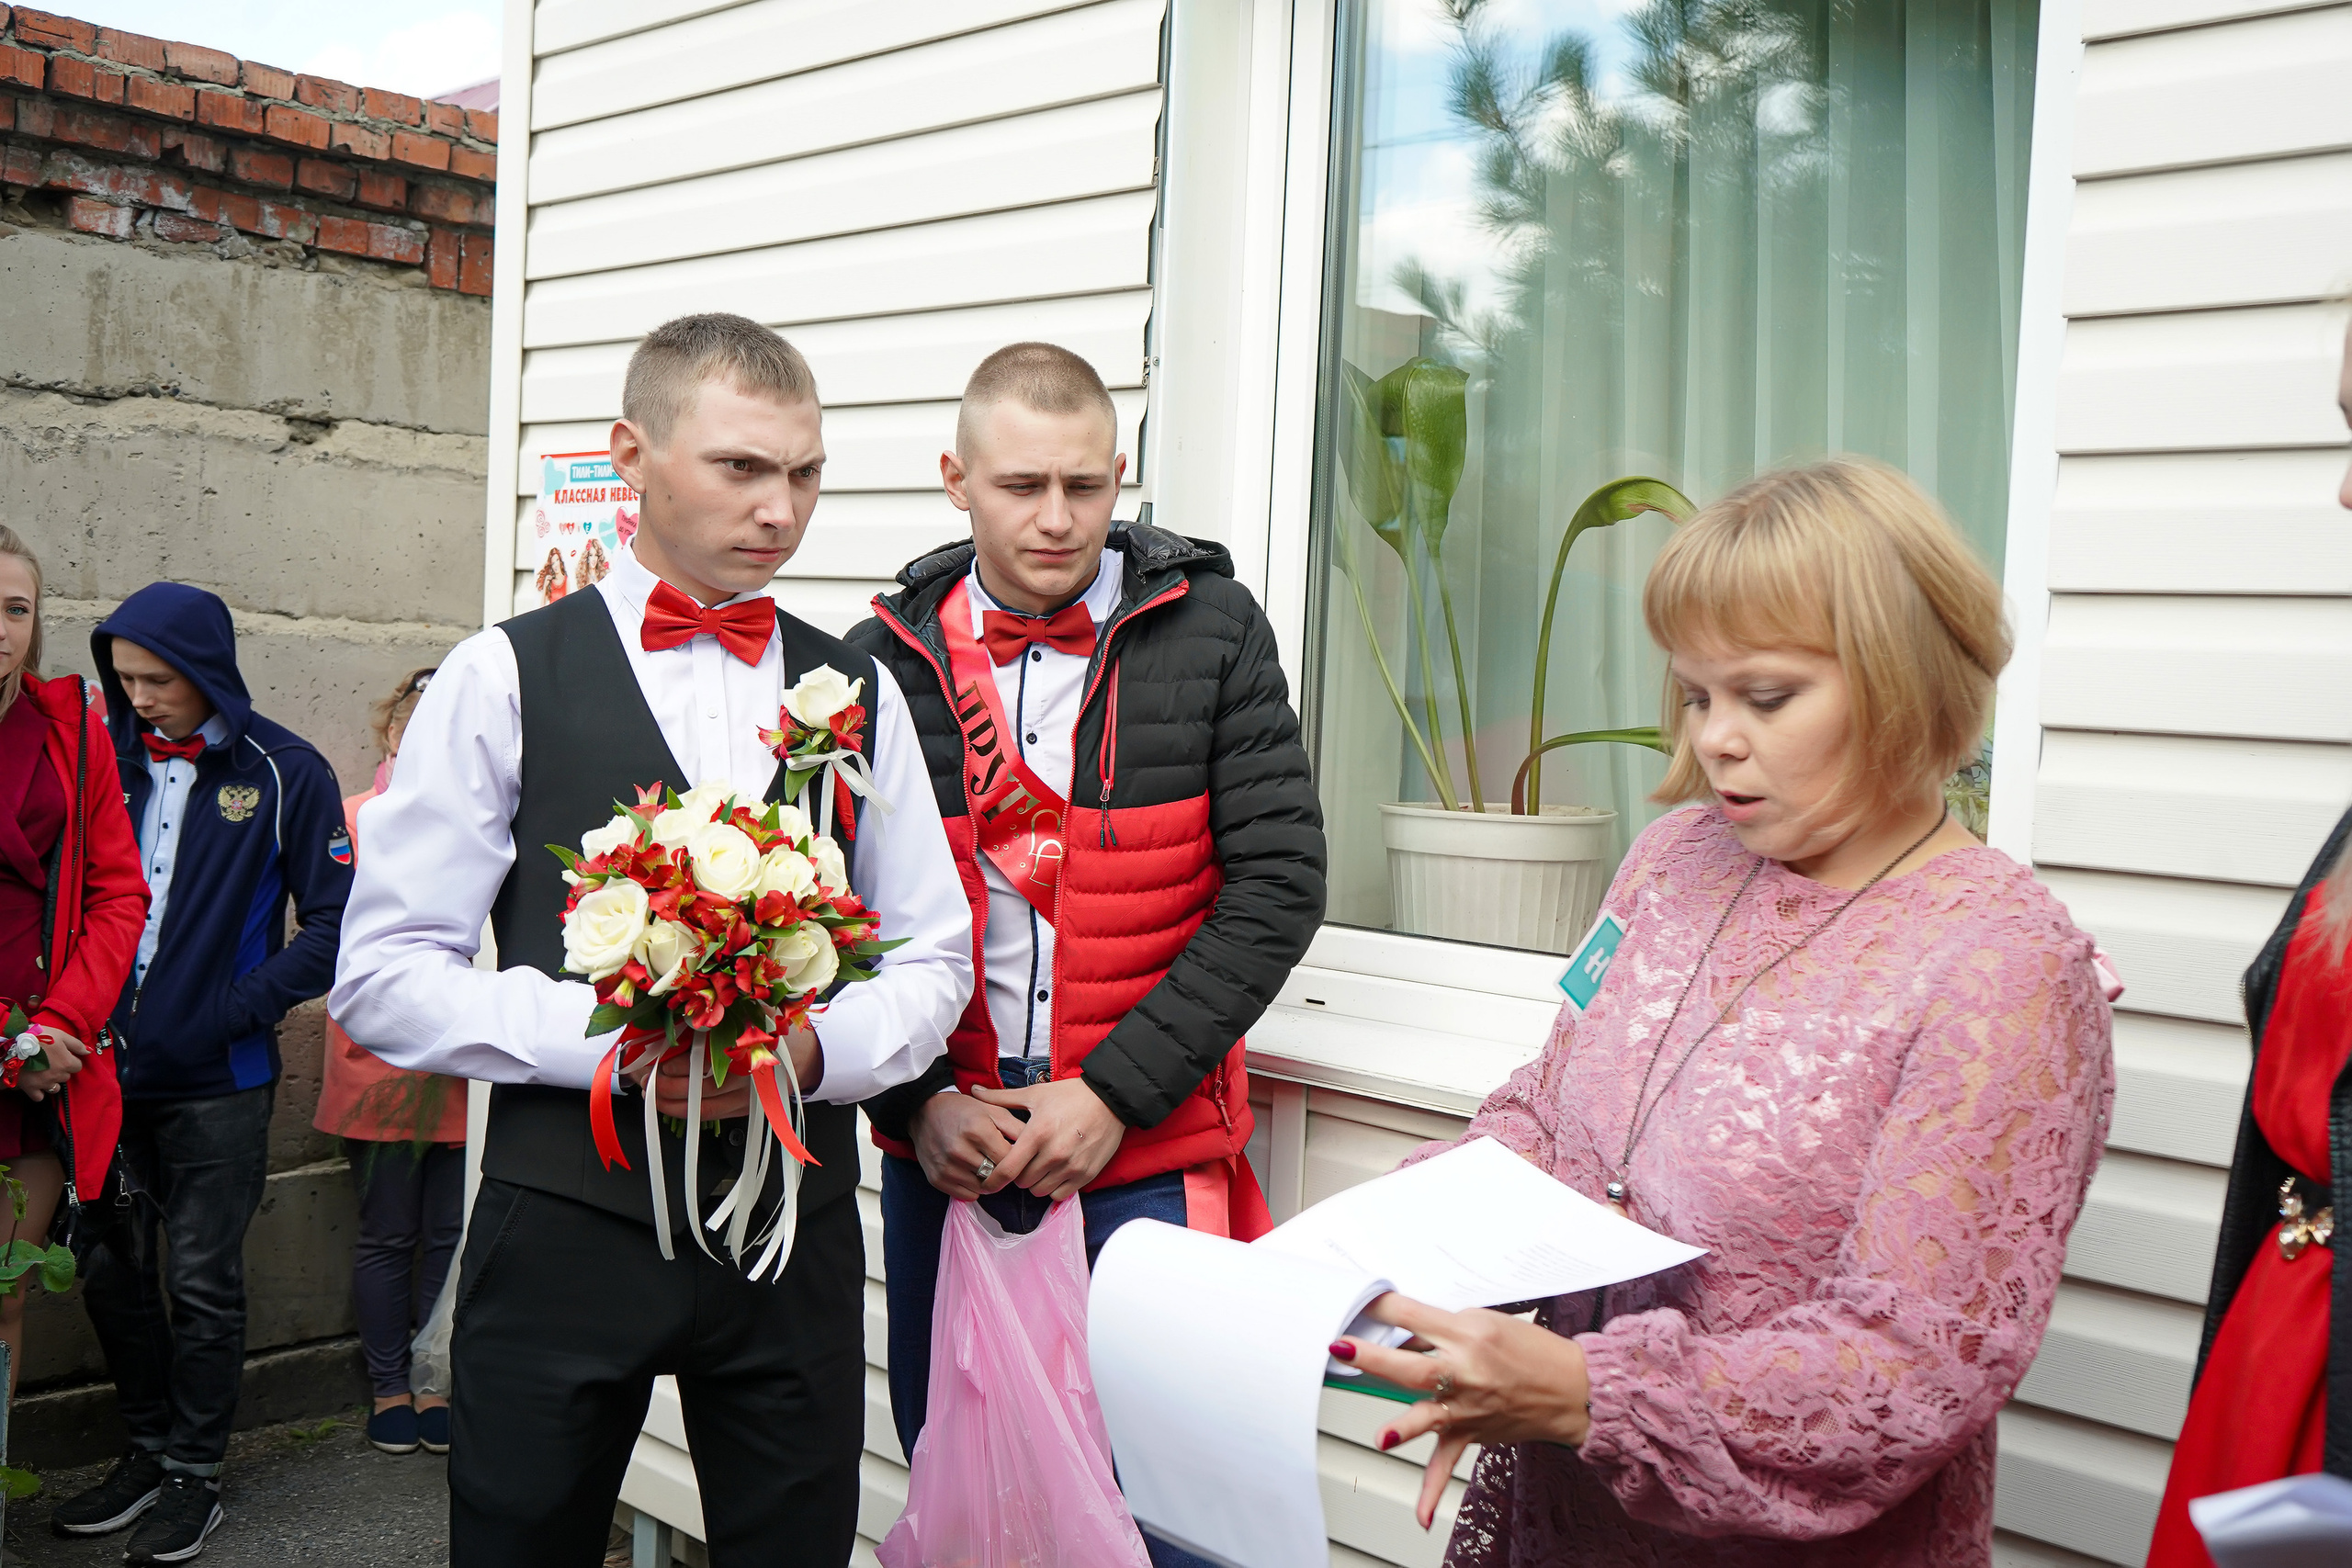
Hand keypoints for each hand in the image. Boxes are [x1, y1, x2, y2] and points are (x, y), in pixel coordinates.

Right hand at [17, 1029, 87, 1101]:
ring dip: (52, 1082)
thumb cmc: (40, 1036)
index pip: (77, 1066)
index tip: (63, 1056)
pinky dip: (39, 1092)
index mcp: (67, 1062)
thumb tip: (89, 1052)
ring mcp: (44, 1083)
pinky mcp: (30, 1088)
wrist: (15, 1044)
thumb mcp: (61, 1035)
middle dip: (61, 1071)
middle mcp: (58, 1075)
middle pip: (66, 1076)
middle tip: (51, 1062)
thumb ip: (77, 1045)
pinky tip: (37, 1084)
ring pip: (55, 1088)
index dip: (71, 1061)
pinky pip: (39, 1097)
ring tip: (44, 1073)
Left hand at [624, 1024, 815, 1119]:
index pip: (698, 1060)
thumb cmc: (772, 1029)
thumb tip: (670, 1020)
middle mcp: (745, 1078)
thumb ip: (715, 1014)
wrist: (804, 1057)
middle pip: (692, 1087)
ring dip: (665, 1101)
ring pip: (696, 1106)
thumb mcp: (747, 1011)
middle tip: (642, 1075)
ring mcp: (743, 1098)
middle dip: (660, 1083)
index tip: (651, 1057)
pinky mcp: (741, 1111)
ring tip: (646, 1090)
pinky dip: (681, 1111)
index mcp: (746, 1048)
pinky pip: (706, 1116)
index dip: (670, 1062)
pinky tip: (665, 1103)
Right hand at [910, 1091, 1025, 1199]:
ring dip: (990, 1181)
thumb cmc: (964, 1110)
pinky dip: (974, 1188)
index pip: (1009, 1160)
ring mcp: (947, 1167)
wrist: (924, 1111)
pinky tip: (973, 1172)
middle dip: (1005, 1171)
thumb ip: (1016, 1127)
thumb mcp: (993, 1110)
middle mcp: (960, 1151)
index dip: (1018, 1159)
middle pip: (997, 1176)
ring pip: (983, 1188)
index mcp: (977, 1130)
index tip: (1018, 1155)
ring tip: (987, 1165)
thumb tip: (1037, 1146)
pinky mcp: (937, 1179)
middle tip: (1003, 1162)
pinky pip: (967, 1195)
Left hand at [969, 1077, 1124, 1201]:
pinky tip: (1054, 1173)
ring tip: (1038, 1168)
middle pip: (1022, 1182)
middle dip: (1017, 1175)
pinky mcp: (1086, 1174)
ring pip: (1040, 1191)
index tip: (988, 1180)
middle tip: (1021, 1163)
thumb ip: (1000, 1098)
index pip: (1008, 1169)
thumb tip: (973, 1090)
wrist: (1110, 1099)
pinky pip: (1060, 1195)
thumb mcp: (1034, 1094)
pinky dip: (1053, 1188)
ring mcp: (1071, 1166)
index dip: (993, 1178)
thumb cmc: (1070, 1095)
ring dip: (1035, 1183)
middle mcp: (1054, 1153)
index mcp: (1037, 1133)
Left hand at [1333, 1292, 1592, 1530]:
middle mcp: (1467, 1371)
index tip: (1357, 1303)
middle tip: (1342, 1349)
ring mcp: (1468, 1406)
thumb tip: (1401, 1334)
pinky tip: (1421, 1516)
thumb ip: (1442, 1328)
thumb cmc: (1532, 1350)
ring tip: (1382, 1438)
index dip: (1381, 1307)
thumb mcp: (1487, 1321)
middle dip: (1375, 1358)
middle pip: (1414, 1366)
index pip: (1414, 1316)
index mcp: (1468, 1334)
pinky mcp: (1472, 1432)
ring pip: (1430, 1415)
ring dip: (1404, 1427)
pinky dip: (1434, 1491)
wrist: (1573, 1388)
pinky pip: (1449, 1463)